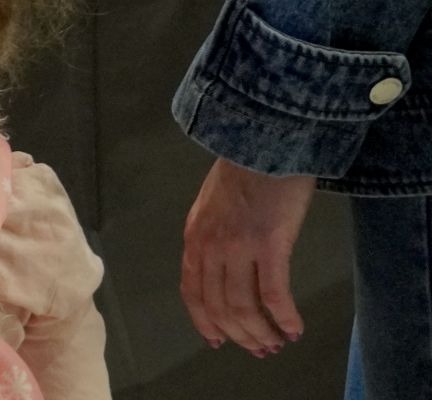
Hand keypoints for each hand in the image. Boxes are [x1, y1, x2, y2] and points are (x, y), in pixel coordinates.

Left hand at [181, 158, 315, 355]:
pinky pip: (275, 295)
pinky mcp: (269, 244)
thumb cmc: (245, 170)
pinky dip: (285, 318)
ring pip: (244, 307)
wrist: (263, 139)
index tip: (219, 341)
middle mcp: (210, 246)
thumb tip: (223, 267)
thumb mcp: (213, 204)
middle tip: (261, 348)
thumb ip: (213, 235)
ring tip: (279, 342)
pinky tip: (296, 328)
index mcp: (195, 237)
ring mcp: (238, 246)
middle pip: (220, 307)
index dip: (205, 322)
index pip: (192, 292)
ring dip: (263, 332)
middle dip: (240, 334)